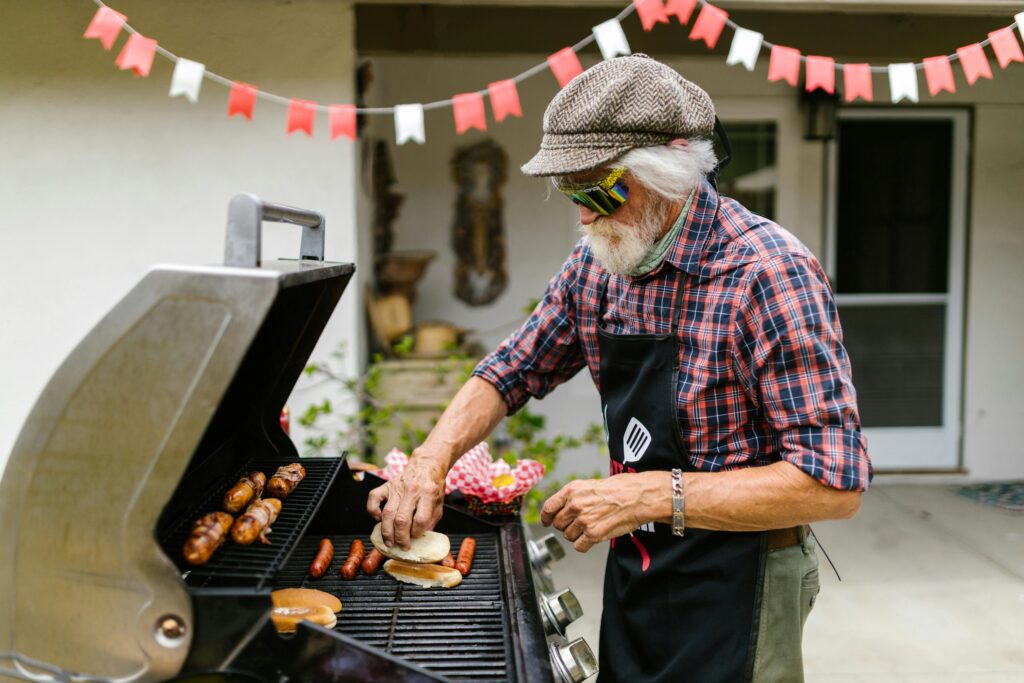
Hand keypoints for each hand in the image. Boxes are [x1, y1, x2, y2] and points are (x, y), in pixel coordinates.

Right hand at [366, 452, 446, 549]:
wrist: (427, 464)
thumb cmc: (433, 485)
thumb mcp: (439, 503)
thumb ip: (431, 520)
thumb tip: (420, 538)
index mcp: (428, 493)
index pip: (420, 519)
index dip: (417, 532)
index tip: (416, 537)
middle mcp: (411, 489)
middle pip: (402, 519)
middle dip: (401, 538)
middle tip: (402, 546)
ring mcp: (397, 487)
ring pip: (387, 513)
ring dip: (387, 531)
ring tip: (389, 542)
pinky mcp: (387, 485)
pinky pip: (374, 498)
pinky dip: (373, 510)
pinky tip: (378, 519)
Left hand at [540, 472, 664, 551]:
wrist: (637, 497)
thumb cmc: (619, 489)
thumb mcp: (589, 485)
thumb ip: (573, 496)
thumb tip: (562, 508)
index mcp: (571, 490)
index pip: (548, 507)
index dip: (546, 517)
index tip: (546, 521)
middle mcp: (574, 505)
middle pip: (558, 524)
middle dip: (566, 526)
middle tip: (578, 523)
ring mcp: (583, 520)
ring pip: (568, 536)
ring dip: (576, 535)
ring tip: (590, 527)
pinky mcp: (593, 534)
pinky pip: (579, 546)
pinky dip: (584, 544)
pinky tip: (593, 537)